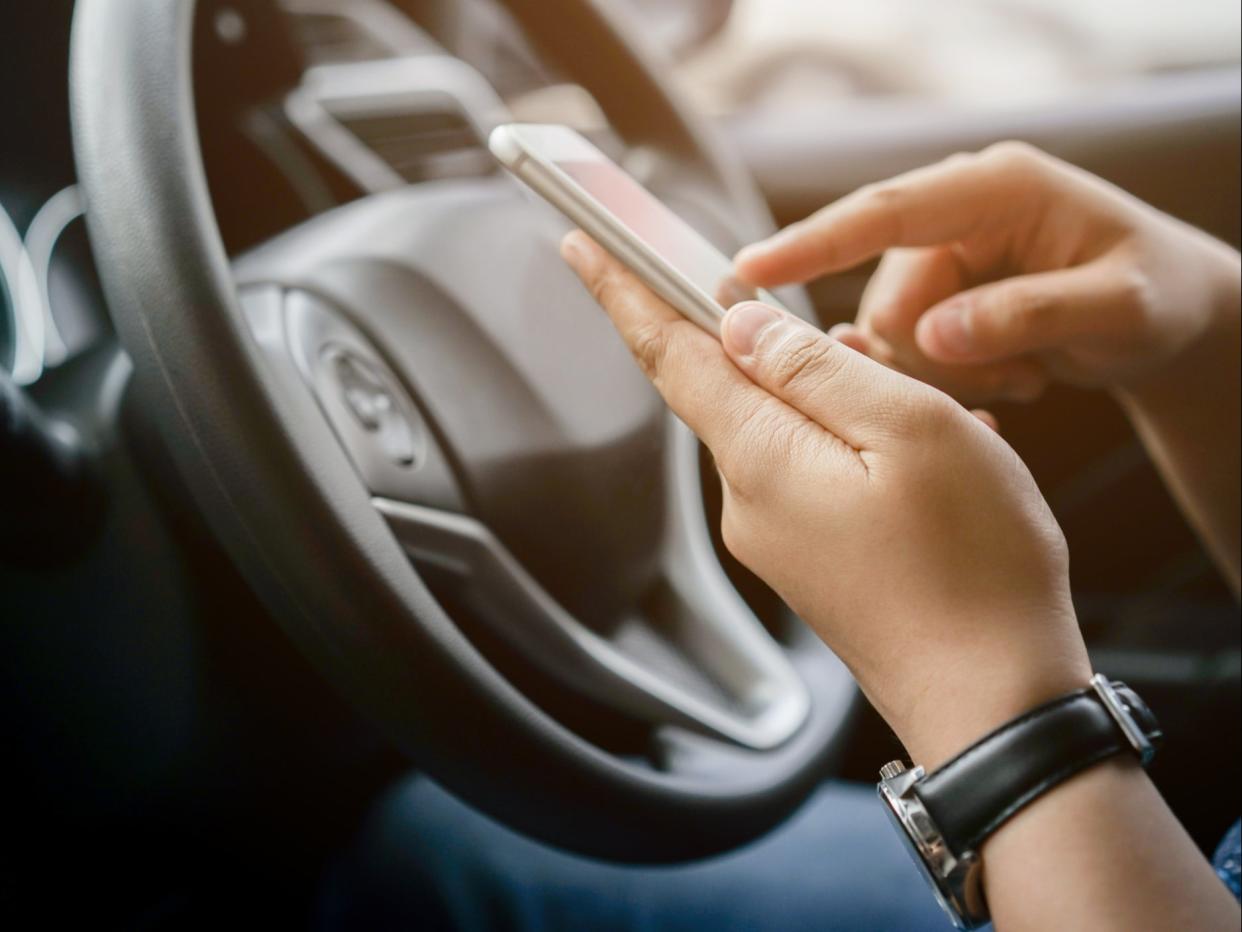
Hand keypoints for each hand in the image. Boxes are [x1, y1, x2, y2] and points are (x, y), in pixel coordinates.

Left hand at [561, 231, 1090, 767]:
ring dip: (842, 399)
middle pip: (733, 386)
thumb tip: (741, 324)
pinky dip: (861, 446)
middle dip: (775, 344)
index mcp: (760, 454)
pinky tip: (927, 458)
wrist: (993, 702)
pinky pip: (816, 473)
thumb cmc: (970, 565)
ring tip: (928, 416)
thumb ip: (815, 370)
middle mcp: (748, 498)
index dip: (625, 289)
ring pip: (787, 428)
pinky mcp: (809, 561)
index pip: (669, 352)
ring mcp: (776, 536)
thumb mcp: (910, 429)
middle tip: (847, 336)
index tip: (585, 241)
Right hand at [734, 142, 1240, 404]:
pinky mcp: (940, 296)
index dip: (813, 244)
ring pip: (891, 339)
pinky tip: (1011, 377)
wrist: (1174, 314)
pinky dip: (952, 381)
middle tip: (1012, 380)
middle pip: (885, 300)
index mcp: (995, 189)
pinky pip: (907, 355)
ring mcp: (945, 258)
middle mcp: (956, 216)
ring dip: (949, 376)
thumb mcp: (1118, 307)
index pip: (885, 213)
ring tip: (1025, 375)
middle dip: (931, 358)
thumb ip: (1026, 315)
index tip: (749, 272)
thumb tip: (931, 337)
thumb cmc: (1160, 295)